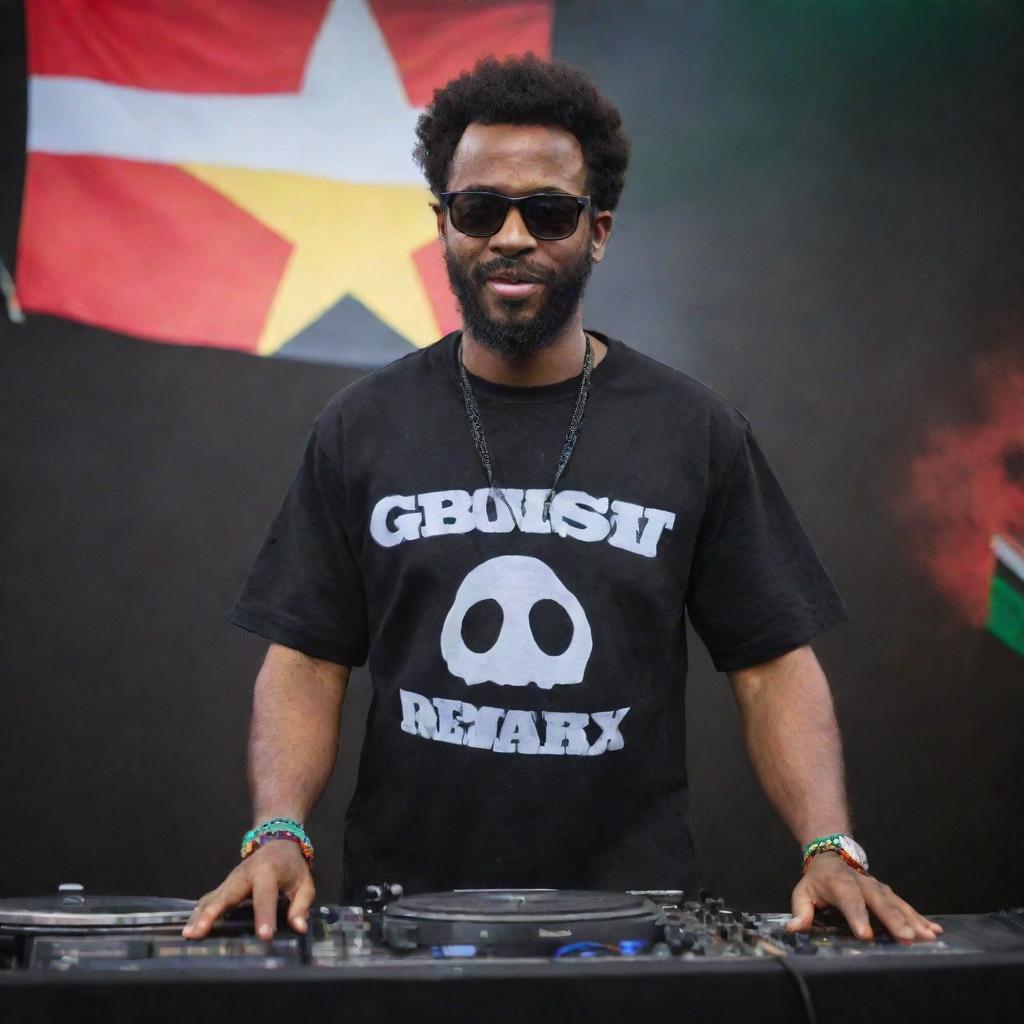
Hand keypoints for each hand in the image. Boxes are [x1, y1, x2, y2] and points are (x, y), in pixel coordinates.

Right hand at [181, 840, 314, 940]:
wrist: (277, 841)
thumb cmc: (291, 866)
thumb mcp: (304, 883)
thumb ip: (301, 906)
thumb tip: (299, 929)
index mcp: (268, 871)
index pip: (265, 895)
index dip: (264, 915)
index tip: (264, 936)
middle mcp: (244, 874)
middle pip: (227, 894)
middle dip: (212, 913)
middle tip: (199, 933)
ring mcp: (231, 879)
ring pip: (212, 897)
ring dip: (199, 915)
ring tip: (188, 935)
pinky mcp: (224, 886)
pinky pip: (209, 899)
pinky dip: (198, 913)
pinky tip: (189, 929)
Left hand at [785, 852, 943, 942]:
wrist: (832, 854)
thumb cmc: (818, 880)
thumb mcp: (803, 892)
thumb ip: (801, 911)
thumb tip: (793, 929)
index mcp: (839, 883)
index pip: (849, 899)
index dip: (857, 917)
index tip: (866, 936)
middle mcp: (863, 884)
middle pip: (880, 902)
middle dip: (894, 920)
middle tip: (906, 938)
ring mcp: (879, 888)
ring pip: (897, 904)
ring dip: (912, 920)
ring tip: (927, 937)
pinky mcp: (889, 894)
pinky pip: (906, 906)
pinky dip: (920, 918)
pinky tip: (934, 930)